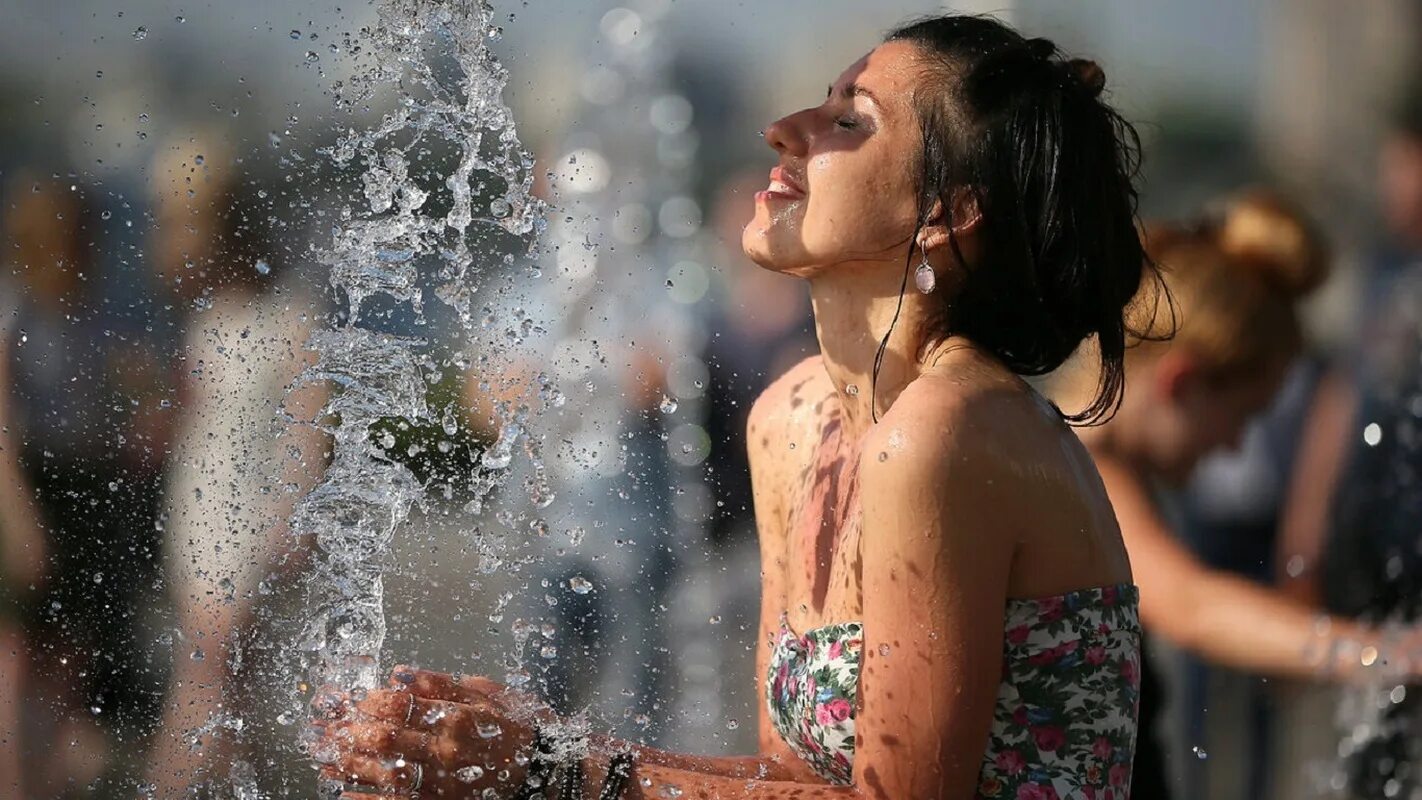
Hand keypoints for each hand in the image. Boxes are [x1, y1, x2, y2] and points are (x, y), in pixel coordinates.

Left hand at [314, 666, 555, 798]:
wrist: (546, 774)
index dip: (363, 702)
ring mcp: (442, 783)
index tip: (346, 700)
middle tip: (321, 729)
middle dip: (345, 732)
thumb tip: (401, 675)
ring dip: (347, 766)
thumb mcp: (487, 693)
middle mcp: (445, 750)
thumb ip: (442, 684)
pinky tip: (345, 794)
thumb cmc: (518, 728)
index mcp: (455, 716)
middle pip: (382, 739)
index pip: (396, 705)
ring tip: (322, 759)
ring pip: (383, 774)